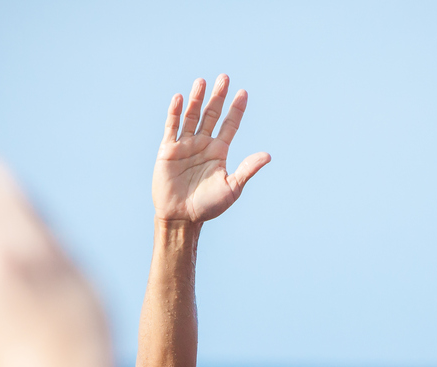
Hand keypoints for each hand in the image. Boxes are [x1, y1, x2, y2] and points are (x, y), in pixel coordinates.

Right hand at [152, 75, 269, 223]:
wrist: (182, 217)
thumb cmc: (208, 206)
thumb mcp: (232, 187)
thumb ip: (248, 170)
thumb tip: (268, 156)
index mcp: (219, 152)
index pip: (229, 125)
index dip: (236, 109)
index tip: (243, 93)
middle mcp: (203, 144)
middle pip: (211, 115)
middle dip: (218, 97)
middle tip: (224, 78)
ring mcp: (185, 145)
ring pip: (192, 116)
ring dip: (197, 99)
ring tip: (202, 81)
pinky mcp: (168, 150)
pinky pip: (171, 127)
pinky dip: (175, 113)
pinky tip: (180, 98)